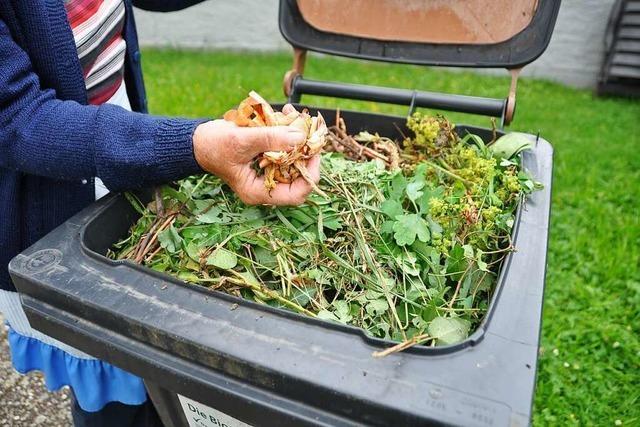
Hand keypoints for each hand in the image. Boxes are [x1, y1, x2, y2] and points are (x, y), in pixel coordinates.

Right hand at [193, 119, 319, 205]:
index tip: (314, 151)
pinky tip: (285, 114)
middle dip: (305, 149)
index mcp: (258, 191)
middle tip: (308, 127)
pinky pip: (285, 147)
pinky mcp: (267, 158)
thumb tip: (299, 137)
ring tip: (293, 114)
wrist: (198, 140)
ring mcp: (267, 172)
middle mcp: (266, 185)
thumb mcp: (241, 141)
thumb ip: (270, 139)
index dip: (310, 174)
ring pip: (294, 158)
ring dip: (297, 136)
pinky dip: (287, 131)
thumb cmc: (213, 145)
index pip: (296, 193)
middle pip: (299, 173)